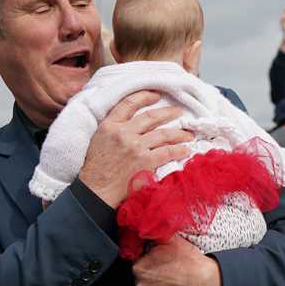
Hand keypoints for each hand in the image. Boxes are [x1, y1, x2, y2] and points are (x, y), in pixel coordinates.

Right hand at [78, 90, 193, 206]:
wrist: (96, 190)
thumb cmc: (96, 167)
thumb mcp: (98, 139)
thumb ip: (114, 127)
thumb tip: (132, 120)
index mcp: (110, 125)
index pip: (129, 103)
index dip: (145, 96)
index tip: (156, 95)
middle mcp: (124, 132)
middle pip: (151, 116)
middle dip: (169, 113)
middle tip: (180, 112)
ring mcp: (136, 146)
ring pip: (164, 133)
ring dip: (179, 133)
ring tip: (188, 134)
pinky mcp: (145, 161)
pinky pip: (168, 152)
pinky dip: (179, 150)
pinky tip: (186, 150)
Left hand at [133, 237, 220, 285]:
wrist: (208, 282)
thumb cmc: (192, 263)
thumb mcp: (171, 241)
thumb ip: (154, 238)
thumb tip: (148, 233)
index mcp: (140, 268)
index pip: (139, 267)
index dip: (151, 266)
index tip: (161, 267)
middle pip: (143, 283)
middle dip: (154, 281)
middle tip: (169, 278)